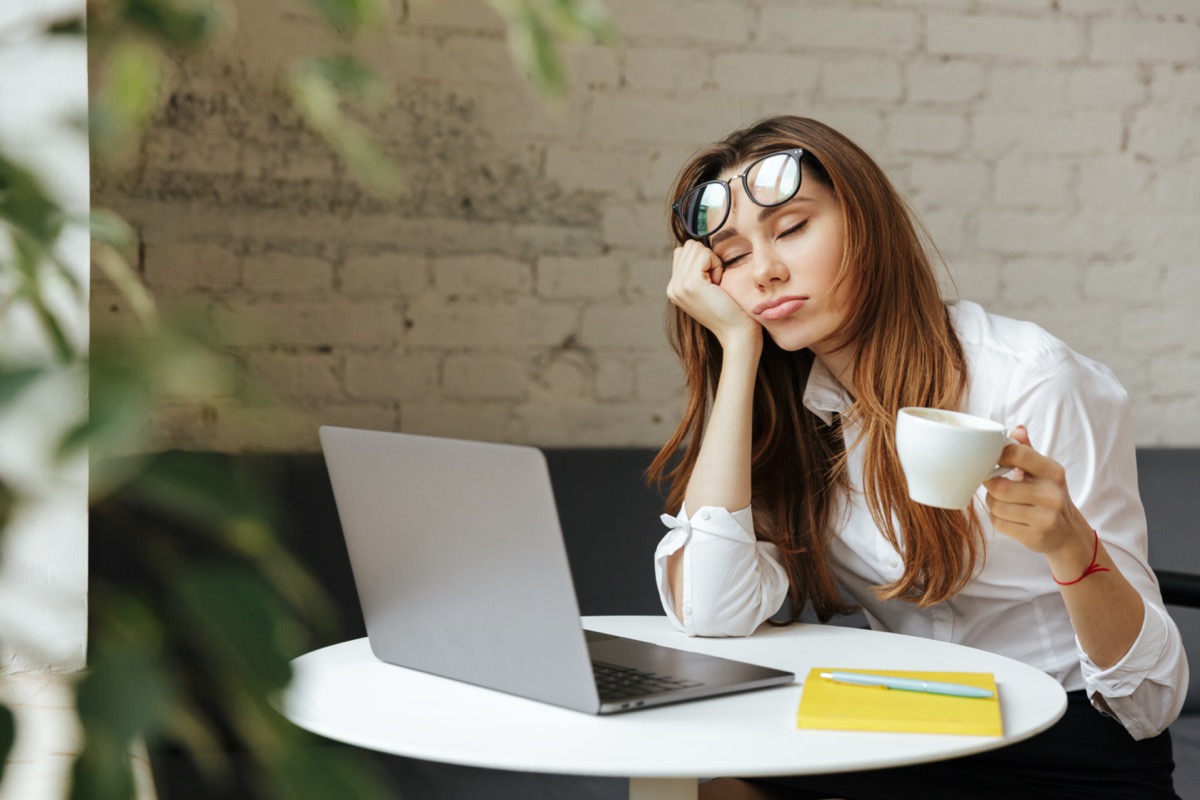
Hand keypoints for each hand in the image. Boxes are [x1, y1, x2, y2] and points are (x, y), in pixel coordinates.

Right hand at [666, 240, 759, 348]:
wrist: (736, 333)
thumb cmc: (730, 310)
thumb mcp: (707, 289)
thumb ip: (696, 271)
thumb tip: (694, 246)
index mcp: (674, 288)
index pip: (682, 252)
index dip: (702, 260)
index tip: (712, 282)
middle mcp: (672, 287)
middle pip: (688, 247)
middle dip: (707, 258)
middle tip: (716, 283)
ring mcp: (679, 286)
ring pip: (695, 248)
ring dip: (712, 262)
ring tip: (717, 284)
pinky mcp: (691, 283)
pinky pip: (705, 255)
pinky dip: (716, 265)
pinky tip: (719, 284)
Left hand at [983, 426, 1096, 573]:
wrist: (1068, 533)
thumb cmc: (1048, 496)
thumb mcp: (1043, 472)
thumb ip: (1027, 451)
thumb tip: (1016, 429)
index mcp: (1053, 472)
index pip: (1018, 454)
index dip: (998, 456)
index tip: (993, 460)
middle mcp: (1052, 495)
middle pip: (1000, 486)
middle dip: (990, 486)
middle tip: (993, 485)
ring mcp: (1045, 518)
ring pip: (996, 506)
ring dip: (992, 503)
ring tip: (1002, 501)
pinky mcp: (1034, 536)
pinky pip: (999, 524)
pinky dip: (997, 519)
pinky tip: (1008, 517)